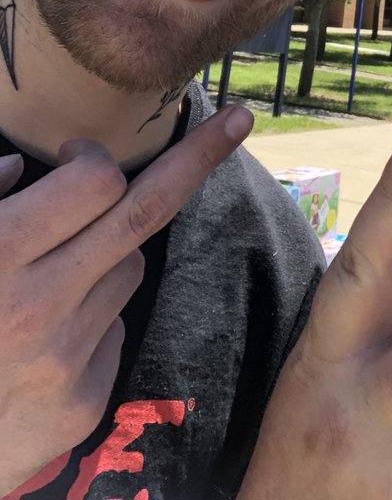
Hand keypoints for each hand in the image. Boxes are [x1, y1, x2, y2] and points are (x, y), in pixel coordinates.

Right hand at [0, 105, 252, 494]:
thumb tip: (23, 168)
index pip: (96, 183)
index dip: (94, 157)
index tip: (79, 154)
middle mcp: (38, 307)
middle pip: (146, 214)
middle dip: (199, 158)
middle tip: (237, 120)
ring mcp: (67, 358)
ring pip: (130, 269)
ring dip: (108, 256)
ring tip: (44, 285)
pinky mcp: (83, 402)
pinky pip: (115, 328)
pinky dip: (94, 318)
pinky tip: (44, 341)